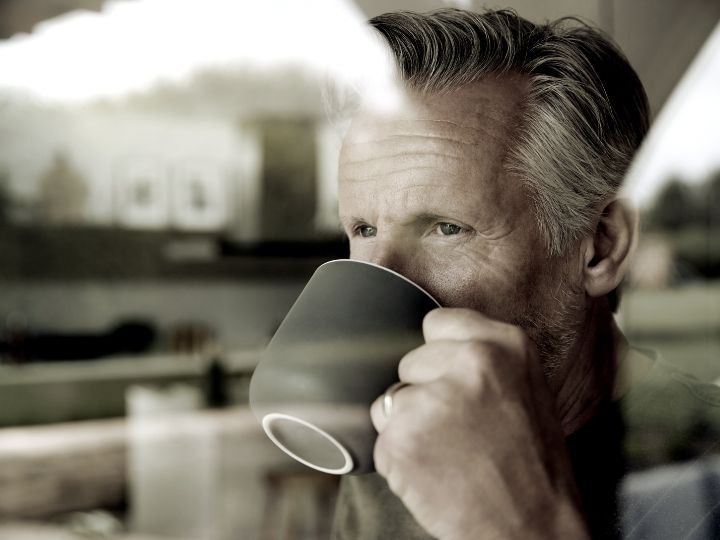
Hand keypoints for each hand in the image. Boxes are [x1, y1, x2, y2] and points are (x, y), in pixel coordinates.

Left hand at [370, 308, 589, 539]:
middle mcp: (468, 362)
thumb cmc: (531, 464)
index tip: (455, 384)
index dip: (439, 358)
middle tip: (460, 429)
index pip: (436, 323)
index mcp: (504, 344)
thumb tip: (430, 345)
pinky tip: (436, 472)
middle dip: (423, 393)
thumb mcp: (525, 387)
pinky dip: (400, 460)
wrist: (535, 528)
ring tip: (450, 453)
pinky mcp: (402, 438)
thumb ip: (481, 355)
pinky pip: (382, 439)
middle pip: (409, 362)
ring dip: (409, 428)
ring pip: (391, 401)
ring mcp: (432, 399)